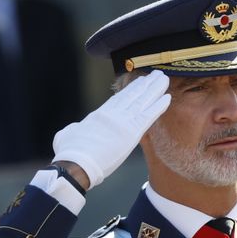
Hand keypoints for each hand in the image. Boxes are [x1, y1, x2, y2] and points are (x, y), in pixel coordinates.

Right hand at [51, 70, 170, 189]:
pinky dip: (158, 106)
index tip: (140, 82)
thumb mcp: (69, 134)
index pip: (119, 100)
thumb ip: (75, 129)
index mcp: (99, 115)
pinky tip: (167, 98)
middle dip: (145, 85)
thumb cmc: (69, 152)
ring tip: (163, 79)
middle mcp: (112, 115)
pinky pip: (148, 116)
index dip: (131, 89)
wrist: (76, 162)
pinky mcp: (131, 132)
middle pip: (132, 96)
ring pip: (142, 101)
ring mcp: (122, 121)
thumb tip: (74, 130)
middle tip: (156, 75)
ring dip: (155, 89)